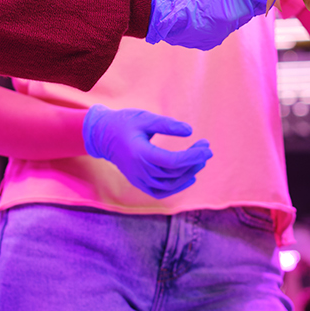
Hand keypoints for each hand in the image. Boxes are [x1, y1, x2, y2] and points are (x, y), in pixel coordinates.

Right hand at [83, 105, 211, 197]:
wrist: (102, 136)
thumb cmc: (124, 123)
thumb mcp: (145, 118)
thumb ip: (167, 124)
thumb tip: (189, 131)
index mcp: (140, 153)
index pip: (172, 162)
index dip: (193, 156)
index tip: (207, 148)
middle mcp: (139, 171)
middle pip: (174, 173)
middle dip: (194, 161)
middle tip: (206, 148)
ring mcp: (138, 179)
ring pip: (170, 184)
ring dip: (188, 173)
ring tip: (200, 160)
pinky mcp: (139, 183)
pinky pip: (160, 192)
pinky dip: (176, 187)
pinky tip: (190, 177)